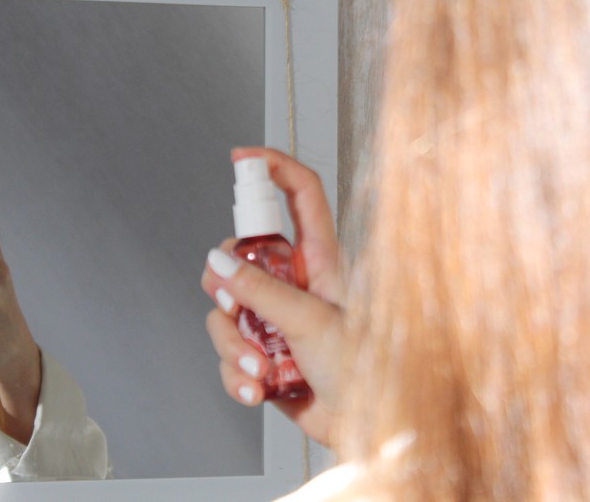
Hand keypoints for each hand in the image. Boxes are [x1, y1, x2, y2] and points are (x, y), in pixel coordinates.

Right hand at [200, 147, 342, 445]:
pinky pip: (229, 353)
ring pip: (225, 310)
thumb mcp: (311, 321)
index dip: (271, 167)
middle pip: (238, 254)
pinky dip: (237, 375)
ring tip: (261, 369)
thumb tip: (219, 262)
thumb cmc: (366, 372)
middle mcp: (294, 282)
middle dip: (225, 285)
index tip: (239, 158)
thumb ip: (261, 289)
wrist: (370, 432)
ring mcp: (276, 318)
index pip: (299, 194)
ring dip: (234, 345)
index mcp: (320, 259)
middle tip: (232, 304)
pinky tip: (259, 390)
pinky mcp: (262, 354)